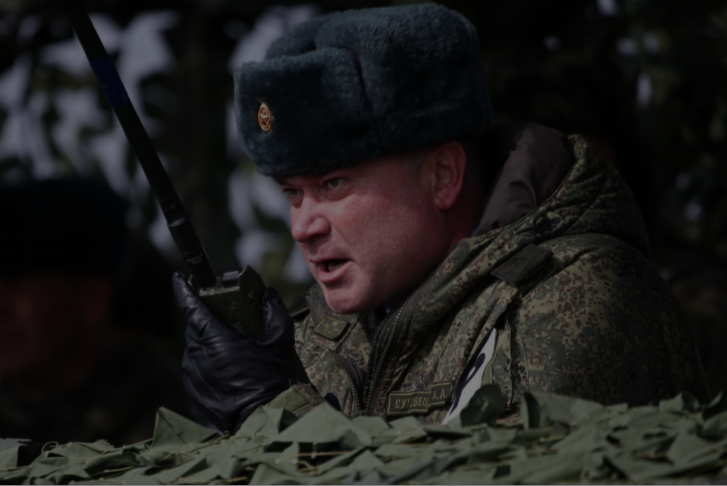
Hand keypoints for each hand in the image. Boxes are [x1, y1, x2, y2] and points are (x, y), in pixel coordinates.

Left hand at [172, 272, 297, 433]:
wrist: (263, 419)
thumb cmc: (272, 380)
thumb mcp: (279, 343)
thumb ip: (274, 313)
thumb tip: (268, 293)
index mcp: (215, 340)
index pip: (192, 308)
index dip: (184, 290)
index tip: (178, 278)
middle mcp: (197, 355)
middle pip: (195, 327)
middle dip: (208, 320)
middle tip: (227, 320)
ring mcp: (192, 374)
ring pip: (195, 347)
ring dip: (208, 342)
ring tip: (231, 348)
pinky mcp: (193, 389)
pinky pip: (196, 366)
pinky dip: (207, 362)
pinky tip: (227, 369)